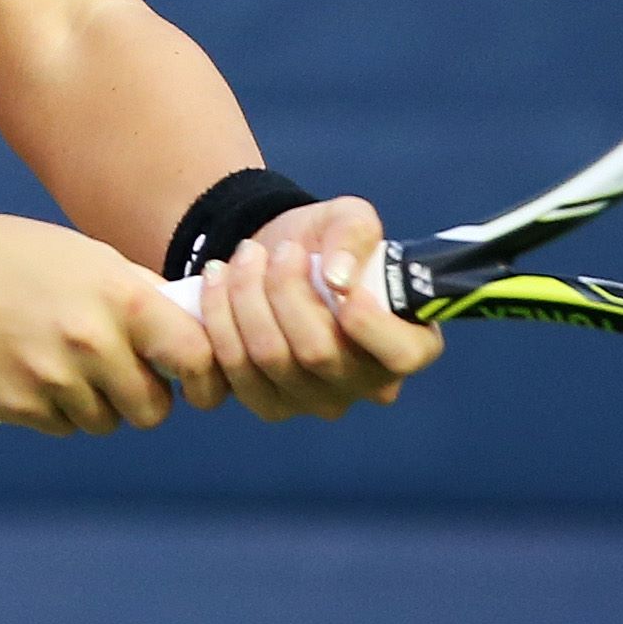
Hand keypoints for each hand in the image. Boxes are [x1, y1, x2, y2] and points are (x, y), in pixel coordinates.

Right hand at [0, 210, 223, 434]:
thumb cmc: (12, 257)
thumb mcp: (86, 256)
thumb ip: (138, 293)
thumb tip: (193, 328)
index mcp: (119, 296)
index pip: (195, 356)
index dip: (203, 374)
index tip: (192, 376)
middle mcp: (91, 342)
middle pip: (152, 409)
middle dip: (144, 397)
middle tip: (122, 373)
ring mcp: (53, 378)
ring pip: (106, 422)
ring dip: (97, 404)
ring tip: (68, 366)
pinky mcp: (18, 406)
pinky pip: (63, 426)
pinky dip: (57, 410)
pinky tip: (34, 373)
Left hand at [182, 195, 443, 421]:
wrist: (275, 257)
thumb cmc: (328, 243)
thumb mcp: (349, 219)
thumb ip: (354, 236)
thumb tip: (340, 277)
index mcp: (406, 343)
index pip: (402, 355)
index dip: (370, 323)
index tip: (339, 281)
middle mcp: (364, 384)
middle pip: (318, 352)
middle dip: (286, 290)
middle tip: (278, 250)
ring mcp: (313, 401)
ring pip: (269, 360)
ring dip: (245, 298)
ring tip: (244, 257)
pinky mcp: (267, 403)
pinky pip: (230, 376)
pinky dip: (216, 321)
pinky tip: (216, 284)